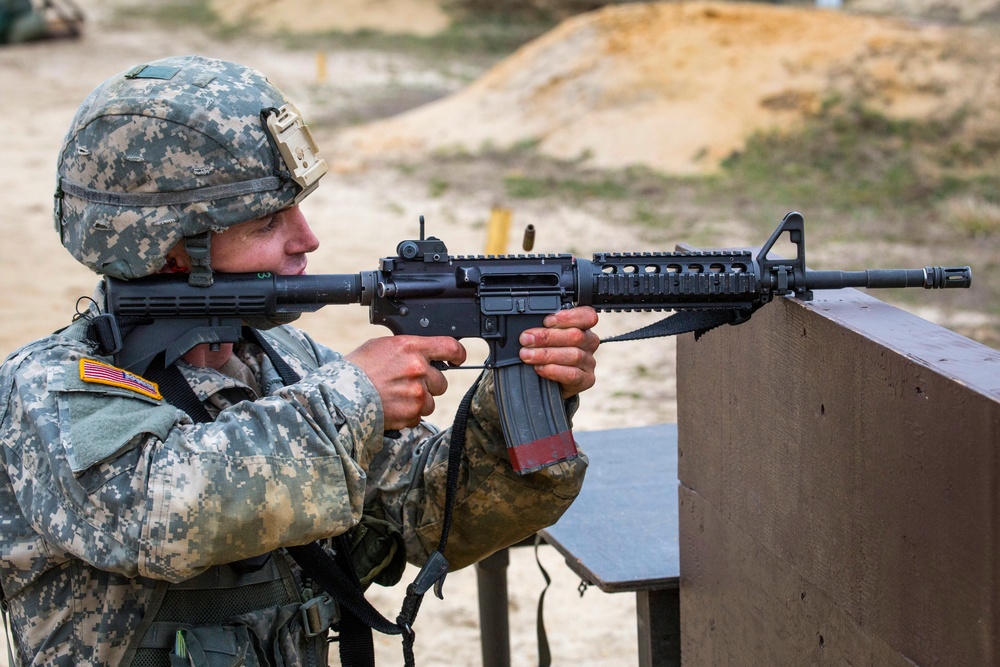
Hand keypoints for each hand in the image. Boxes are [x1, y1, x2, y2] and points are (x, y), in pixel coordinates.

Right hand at [346, 336, 467, 429]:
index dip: (458, 355)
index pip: (450, 347)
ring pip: (431, 401)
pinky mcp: (411, 414)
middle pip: (442, 381)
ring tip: (395, 397)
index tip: (457, 359)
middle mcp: (417, 369)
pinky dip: (407, 415)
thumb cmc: (357, 369)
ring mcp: (416, 393)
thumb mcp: (382, 346)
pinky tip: (391, 407)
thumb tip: (425, 353)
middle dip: (429, 384)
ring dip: (418, 402)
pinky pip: (419, 416)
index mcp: (411, 348)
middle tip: (406, 384)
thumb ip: (408, 348)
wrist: (340, 395)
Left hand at [518, 306, 599, 398]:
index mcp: (583, 326)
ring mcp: (589, 362)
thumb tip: (528, 329)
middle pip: (575, 336)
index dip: (568, 317)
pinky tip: (540, 368)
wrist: (552, 381)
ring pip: (574, 355)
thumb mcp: (546, 337)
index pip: (587, 316)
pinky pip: (572, 374)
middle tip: (526, 339)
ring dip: (546, 354)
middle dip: (547, 337)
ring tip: (527, 355)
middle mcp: (589, 342)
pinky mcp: (586, 379)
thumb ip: (543, 329)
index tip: (546, 321)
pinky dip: (554, 371)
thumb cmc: (549, 352)